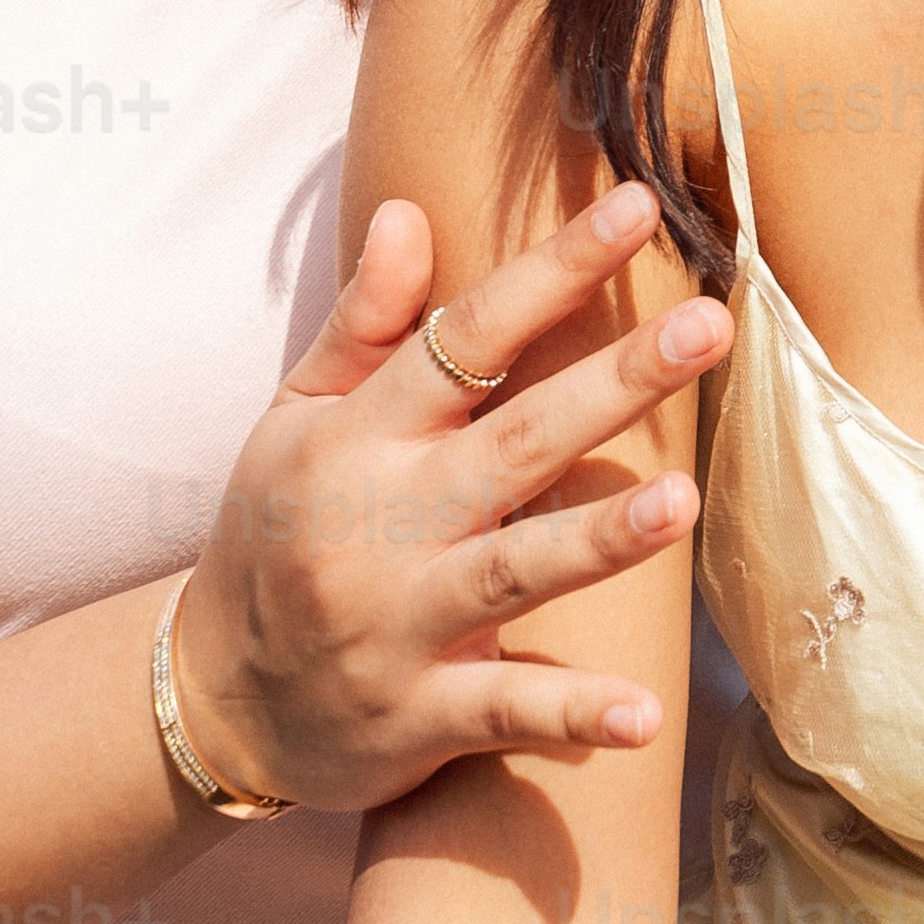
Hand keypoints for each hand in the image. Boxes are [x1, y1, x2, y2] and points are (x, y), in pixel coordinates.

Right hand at [163, 185, 728, 811]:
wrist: (215, 701)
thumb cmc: (276, 535)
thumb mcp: (295, 420)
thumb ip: (362, 324)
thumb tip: (409, 211)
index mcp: (359, 437)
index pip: (469, 336)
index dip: (552, 270)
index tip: (638, 207)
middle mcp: (383, 523)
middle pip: (516, 441)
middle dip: (613, 385)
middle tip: (707, 327)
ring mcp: (400, 623)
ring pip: (513, 571)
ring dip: (598, 539)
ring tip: (682, 502)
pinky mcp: (417, 716)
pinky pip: (501, 712)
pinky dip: (569, 715)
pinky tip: (643, 716)